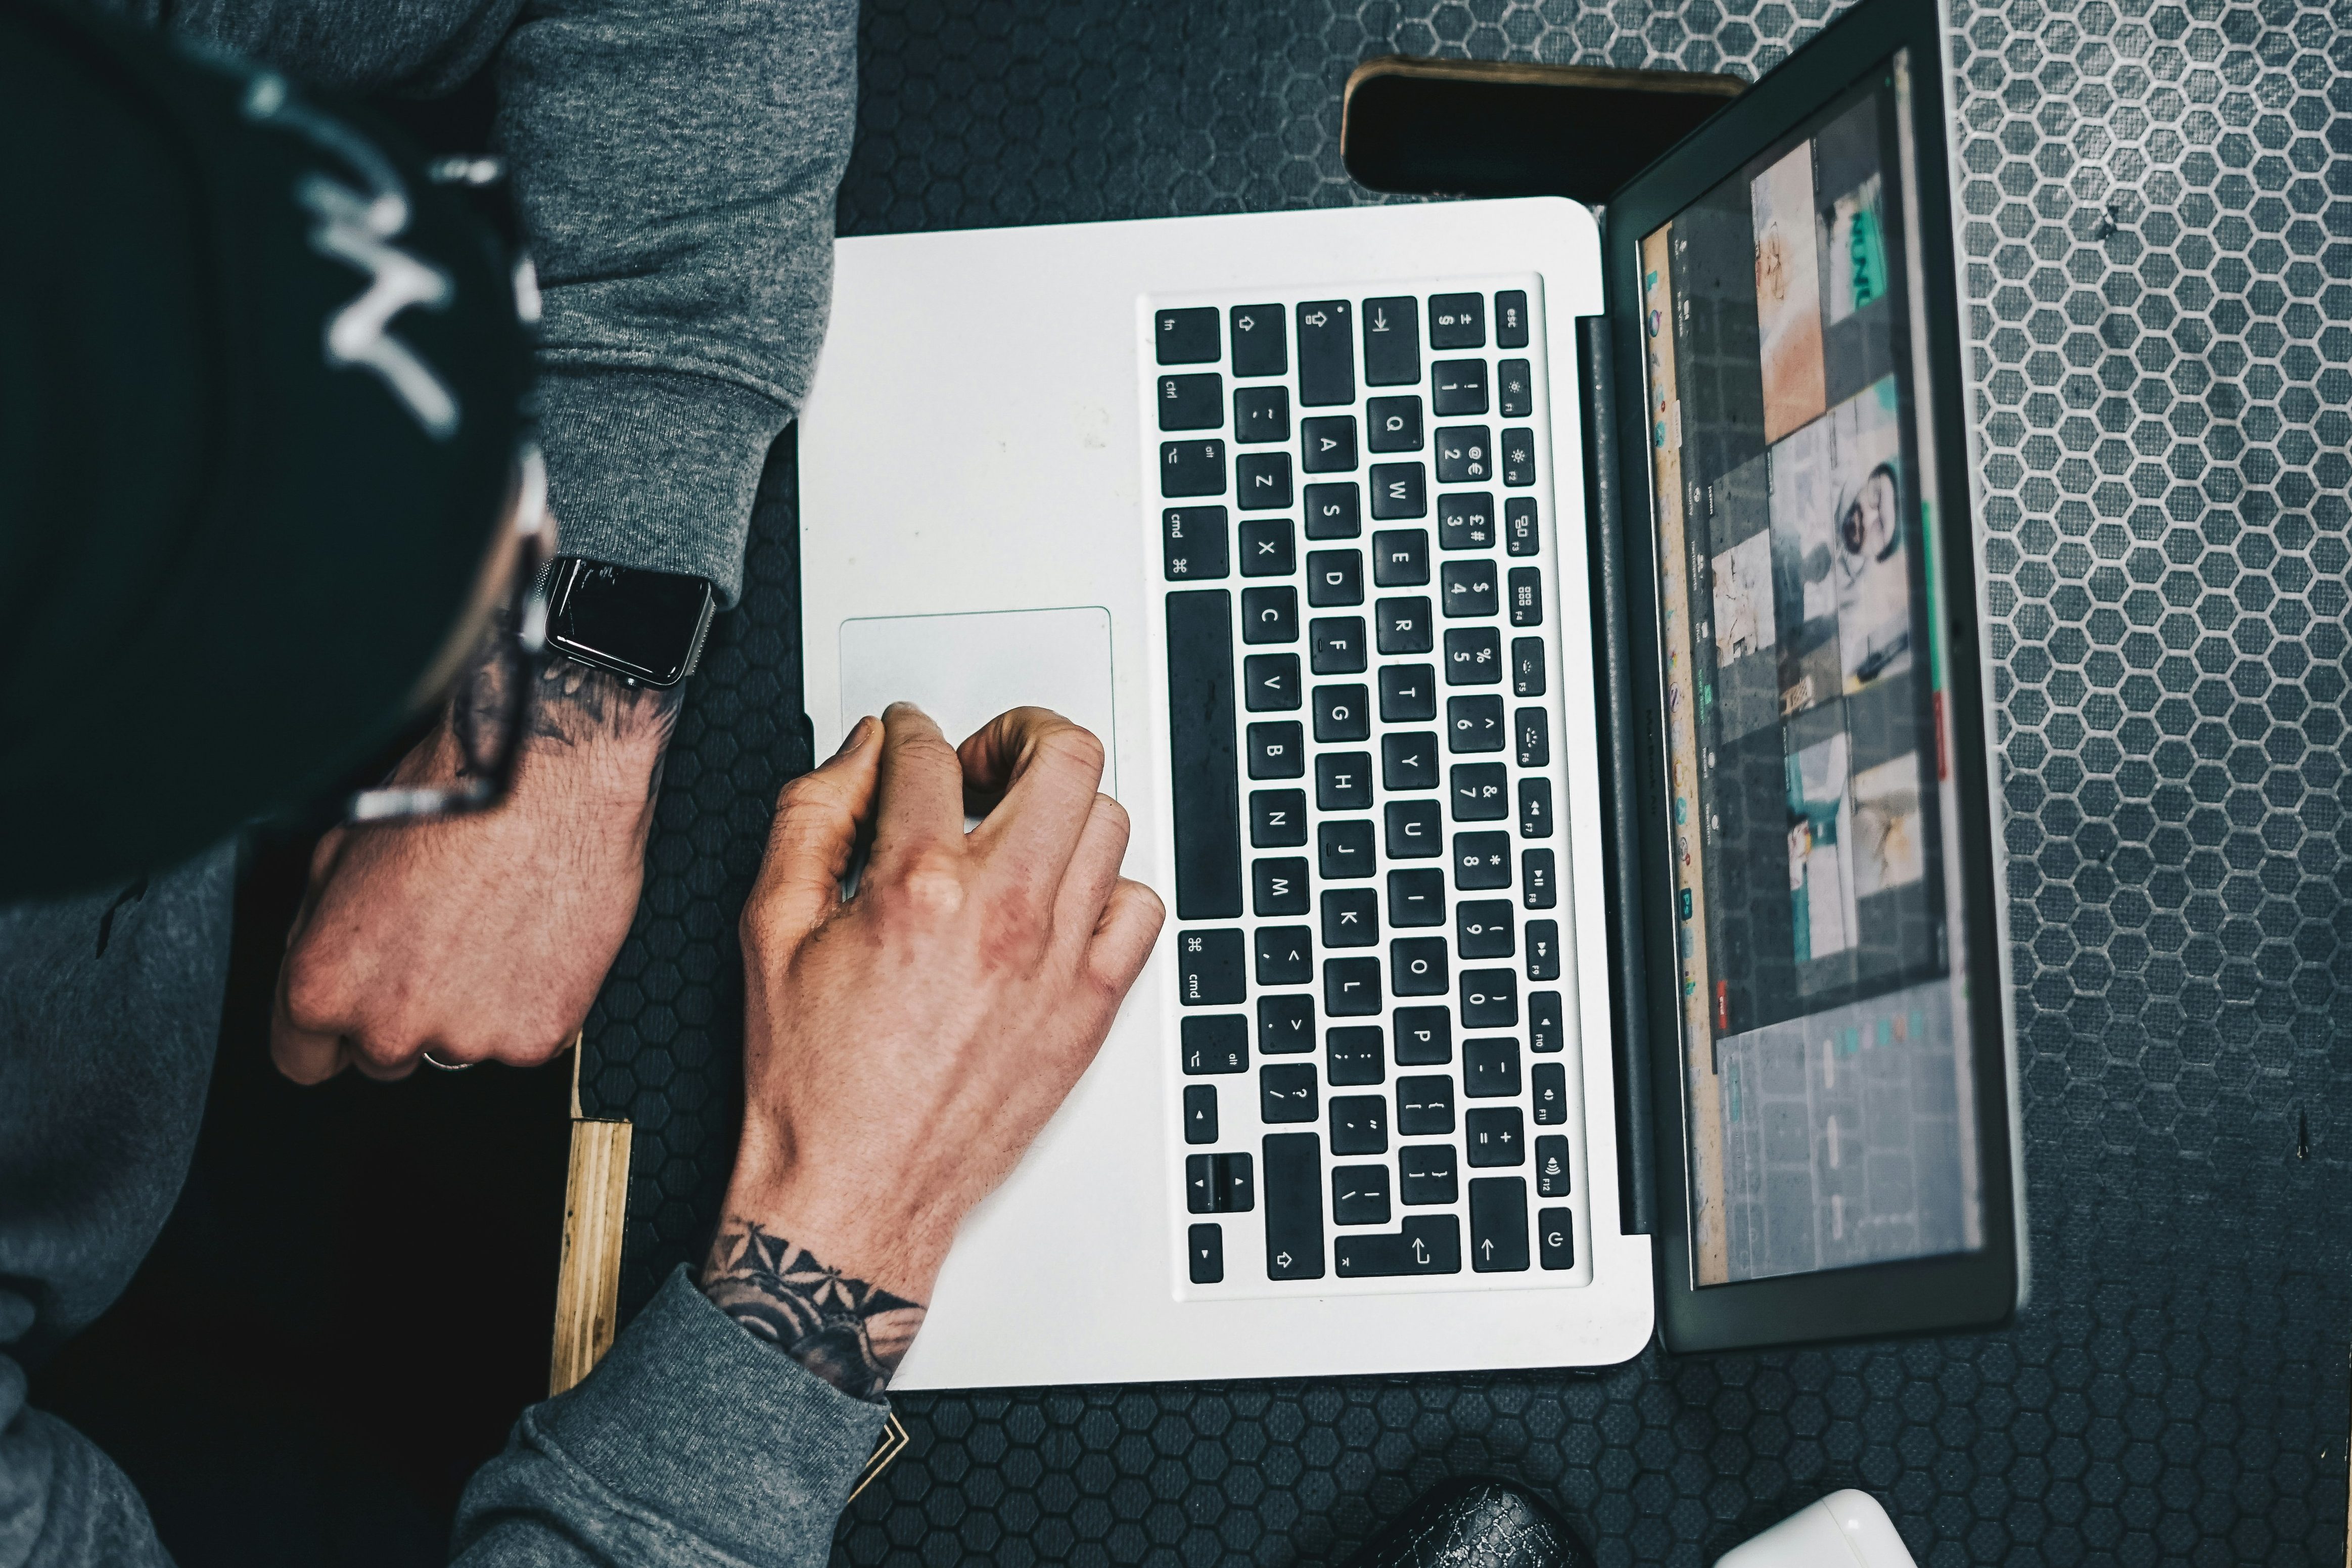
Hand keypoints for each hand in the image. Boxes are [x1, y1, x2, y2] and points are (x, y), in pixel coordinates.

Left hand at [270, 658, 678, 1082]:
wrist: (551, 778)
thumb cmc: (451, 797)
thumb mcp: (341, 853)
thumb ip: (318, 933)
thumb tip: (322, 964)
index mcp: (323, 984)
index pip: (305, 1059)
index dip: (335, 1025)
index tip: (365, 997)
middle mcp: (388, 1026)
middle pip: (386, 1056)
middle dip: (408, 1009)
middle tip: (446, 938)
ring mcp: (467, 1039)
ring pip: (462, 1044)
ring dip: (477, 1003)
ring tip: (500, 923)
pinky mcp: (537, 1035)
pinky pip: (527, 1034)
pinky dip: (535, 997)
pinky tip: (538, 936)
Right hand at [699, 704, 1162, 1397]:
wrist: (854, 1195)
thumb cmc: (812, 1083)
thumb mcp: (770, 929)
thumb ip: (812, 817)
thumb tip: (861, 752)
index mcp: (917, 887)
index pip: (932, 751)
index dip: (910, 729)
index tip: (906, 739)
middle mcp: (1004, 915)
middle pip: (1063, 756)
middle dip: (1018, 734)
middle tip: (982, 763)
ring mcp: (1060, 962)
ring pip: (1109, 823)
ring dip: (1061, 807)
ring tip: (1016, 831)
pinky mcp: (1091, 1010)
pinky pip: (1139, 909)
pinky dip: (1107, 888)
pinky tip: (1059, 901)